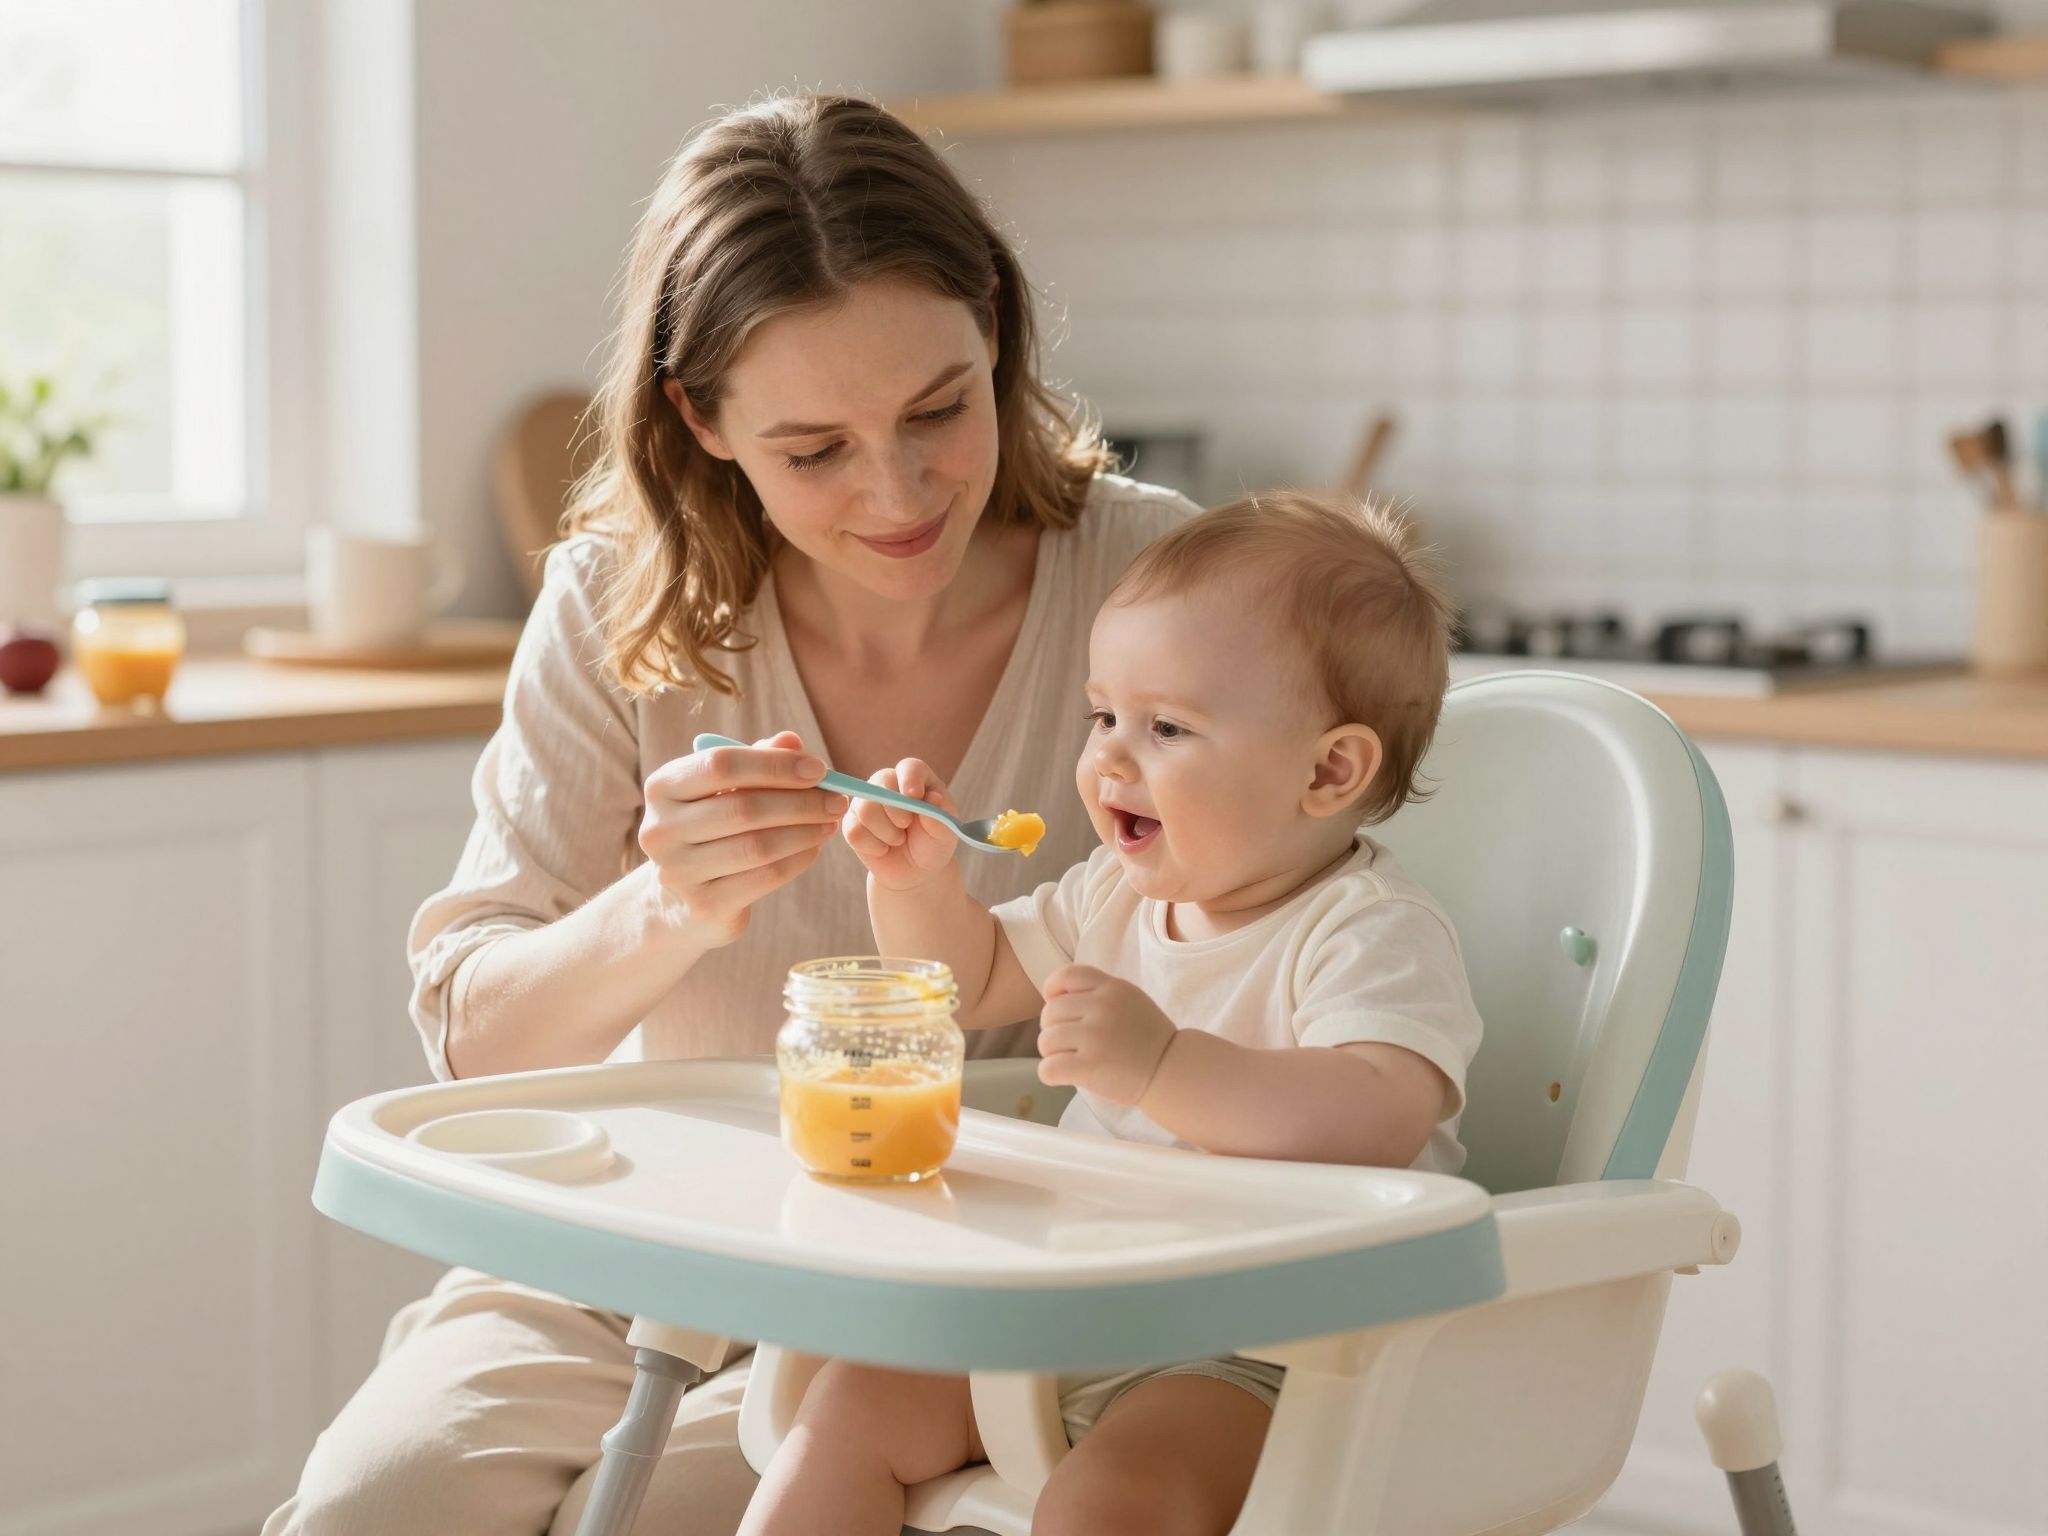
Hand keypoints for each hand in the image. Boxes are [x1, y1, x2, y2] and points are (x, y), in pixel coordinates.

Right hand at [638, 730, 848, 946]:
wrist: (680, 900)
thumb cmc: (710, 829)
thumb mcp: (725, 789)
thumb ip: (756, 760)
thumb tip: (792, 740)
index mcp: (662, 787)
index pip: (720, 764)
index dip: (775, 764)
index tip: (819, 769)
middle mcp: (660, 829)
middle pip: (743, 808)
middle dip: (800, 802)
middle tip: (837, 800)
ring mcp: (678, 872)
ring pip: (757, 846)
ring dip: (805, 832)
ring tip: (830, 823)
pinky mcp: (703, 905)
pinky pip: (765, 877)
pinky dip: (798, 860)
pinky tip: (813, 849)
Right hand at [840, 758, 961, 893]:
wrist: (915, 869)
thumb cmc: (932, 843)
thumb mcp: (944, 834)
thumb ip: (940, 817)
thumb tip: (934, 798)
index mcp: (916, 778)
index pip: (909, 767)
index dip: (909, 779)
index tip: (914, 796)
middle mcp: (888, 784)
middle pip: (881, 783)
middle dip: (895, 810)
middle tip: (906, 826)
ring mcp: (867, 801)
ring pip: (866, 808)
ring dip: (886, 832)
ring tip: (898, 840)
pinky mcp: (851, 822)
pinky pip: (854, 831)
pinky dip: (872, 846)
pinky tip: (883, 849)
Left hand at [1035, 964, 1176, 1106]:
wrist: (1172, 1071)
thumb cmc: (1147, 1040)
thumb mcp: (1130, 1000)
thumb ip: (1098, 993)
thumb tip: (1053, 997)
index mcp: (1112, 988)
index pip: (1066, 975)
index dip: (1052, 989)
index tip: (1055, 1004)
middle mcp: (1102, 1008)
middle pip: (1050, 1012)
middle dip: (1053, 1029)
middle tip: (1070, 1043)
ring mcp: (1095, 1037)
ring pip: (1045, 1040)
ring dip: (1052, 1053)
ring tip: (1071, 1059)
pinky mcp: (1090, 1066)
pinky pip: (1047, 1068)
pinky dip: (1050, 1074)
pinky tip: (1066, 1075)